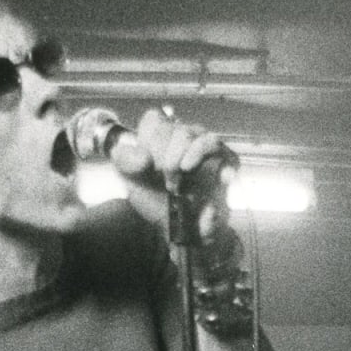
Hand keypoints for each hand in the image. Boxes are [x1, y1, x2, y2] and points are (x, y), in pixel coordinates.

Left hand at [113, 109, 233, 245]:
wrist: (182, 231)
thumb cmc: (158, 202)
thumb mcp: (132, 183)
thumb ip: (125, 162)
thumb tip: (143, 157)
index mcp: (161, 136)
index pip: (154, 119)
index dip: (147, 141)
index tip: (146, 167)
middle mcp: (185, 136)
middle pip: (174, 129)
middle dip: (163, 158)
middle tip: (163, 181)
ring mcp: (206, 147)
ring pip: (195, 136)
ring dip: (181, 159)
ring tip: (178, 180)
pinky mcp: (225, 161)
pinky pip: (219, 149)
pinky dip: (210, 161)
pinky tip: (198, 173)